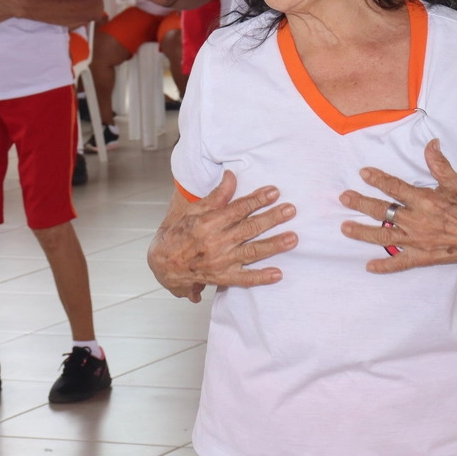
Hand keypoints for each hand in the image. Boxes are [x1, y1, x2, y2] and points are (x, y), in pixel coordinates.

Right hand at [148, 171, 296, 302]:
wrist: (164, 264)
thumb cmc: (180, 234)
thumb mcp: (194, 211)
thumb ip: (216, 196)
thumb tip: (231, 176)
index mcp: (208, 224)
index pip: (237, 209)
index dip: (256, 200)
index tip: (274, 192)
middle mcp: (215, 243)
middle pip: (249, 229)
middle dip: (271, 219)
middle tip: (291, 210)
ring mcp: (221, 262)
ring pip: (252, 252)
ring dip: (273, 245)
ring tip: (292, 238)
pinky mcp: (223, 278)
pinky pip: (245, 279)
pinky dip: (261, 277)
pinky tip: (278, 274)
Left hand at [339, 140, 456, 282]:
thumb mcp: (456, 183)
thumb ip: (439, 164)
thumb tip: (431, 144)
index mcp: (423, 200)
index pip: (395, 187)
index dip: (378, 179)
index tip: (363, 173)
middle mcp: (416, 220)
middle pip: (382, 211)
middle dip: (361, 203)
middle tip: (344, 197)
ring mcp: (416, 240)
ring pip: (384, 236)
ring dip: (362, 232)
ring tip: (345, 228)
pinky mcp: (422, 256)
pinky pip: (400, 262)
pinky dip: (385, 265)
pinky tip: (369, 266)